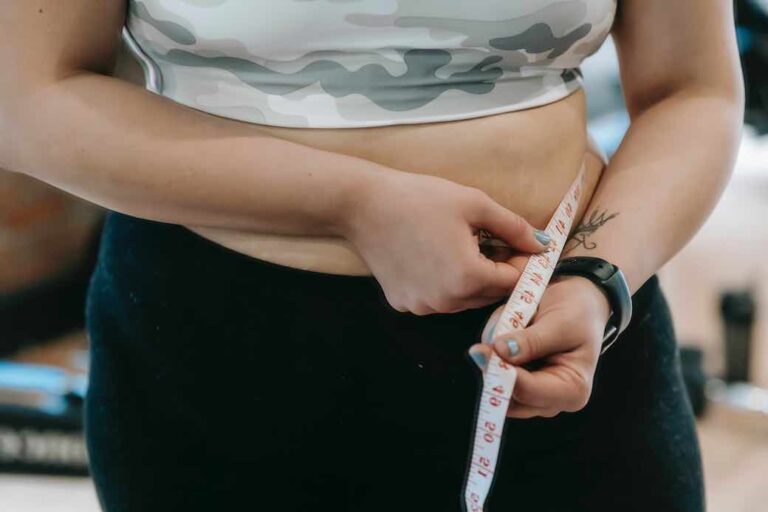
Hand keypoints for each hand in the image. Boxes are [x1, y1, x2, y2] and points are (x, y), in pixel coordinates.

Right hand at [344, 170, 549, 314]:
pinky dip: (443, 283)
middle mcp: (446, 301)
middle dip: (496, 271)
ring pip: (463, 299)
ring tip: (459, 245)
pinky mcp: (404, 303)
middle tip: (488, 240)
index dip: (520, 262)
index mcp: (468, 278)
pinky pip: (436, 299)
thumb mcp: (474, 204)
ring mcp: (422, 306)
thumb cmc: (419, 198)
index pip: (512, 281)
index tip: (517, 243)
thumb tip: (543, 244)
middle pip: (489, 294)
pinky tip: (432, 256)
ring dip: (470, 279)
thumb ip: (514, 227)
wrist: (363, 205)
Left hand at [468, 275, 610, 417]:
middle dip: (494, 368)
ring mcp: (534, 397)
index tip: (479, 351)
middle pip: (508, 398)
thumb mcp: (560, 323)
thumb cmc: (577, 314)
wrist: (579, 305)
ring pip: (496, 388)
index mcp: (572, 391)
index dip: (501, 372)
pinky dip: (493, 356)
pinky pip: (494, 376)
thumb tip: (499, 351)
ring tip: (506, 331)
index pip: (528, 391)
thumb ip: (531, 341)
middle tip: (483, 344)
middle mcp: (552, 402)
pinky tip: (506, 336)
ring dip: (492, 360)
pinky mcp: (519, 386)